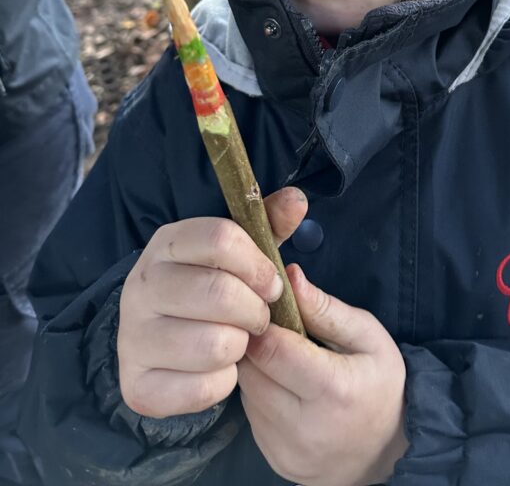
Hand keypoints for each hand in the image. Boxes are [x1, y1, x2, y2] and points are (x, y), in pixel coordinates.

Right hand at [117, 187, 307, 417]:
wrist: (165, 341)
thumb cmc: (213, 286)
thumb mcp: (240, 252)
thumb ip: (268, 224)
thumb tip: (298, 199)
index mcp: (166, 244)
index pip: (220, 238)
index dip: (259, 264)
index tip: (274, 283)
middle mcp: (140, 287)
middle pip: (219, 293)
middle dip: (255, 310)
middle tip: (260, 317)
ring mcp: (132, 338)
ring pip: (214, 345)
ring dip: (240, 346)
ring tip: (238, 340)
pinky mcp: (137, 386)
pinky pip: (202, 389)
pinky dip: (223, 383)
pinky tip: (217, 369)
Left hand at [238, 264, 407, 485]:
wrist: (386, 449)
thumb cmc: (380, 382)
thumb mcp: (367, 335)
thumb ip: (326, 308)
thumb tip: (289, 276)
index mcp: (334, 390)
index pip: (273, 350)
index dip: (263, 323)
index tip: (267, 308)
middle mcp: (306, 427)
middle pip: (252, 371)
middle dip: (255, 344)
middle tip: (272, 331)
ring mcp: (287, 450)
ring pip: (246, 393)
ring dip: (256, 369)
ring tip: (281, 359)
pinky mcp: (275, 461)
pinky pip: (250, 416)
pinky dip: (259, 396)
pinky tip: (283, 387)